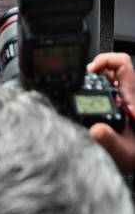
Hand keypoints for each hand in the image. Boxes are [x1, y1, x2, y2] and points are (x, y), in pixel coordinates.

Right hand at [87, 52, 134, 170]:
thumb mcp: (124, 153)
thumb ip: (110, 141)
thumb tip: (95, 129)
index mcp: (132, 99)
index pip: (122, 64)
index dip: (105, 60)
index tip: (91, 70)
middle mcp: (129, 96)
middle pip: (113, 66)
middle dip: (96, 68)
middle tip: (84, 78)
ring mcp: (124, 100)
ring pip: (110, 76)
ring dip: (96, 77)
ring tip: (84, 86)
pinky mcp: (120, 106)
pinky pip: (109, 87)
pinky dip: (97, 87)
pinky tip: (90, 100)